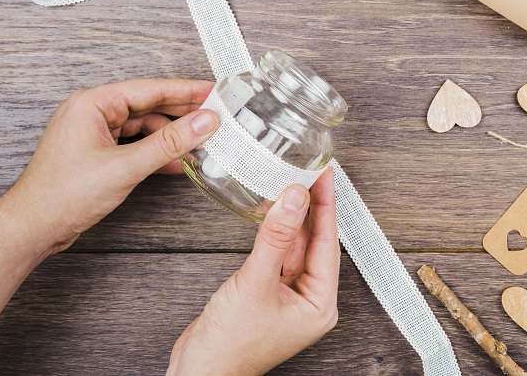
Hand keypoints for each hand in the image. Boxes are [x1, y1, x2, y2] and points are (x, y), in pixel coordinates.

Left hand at [7, 78, 219, 251]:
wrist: (34, 227)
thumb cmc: (63, 194)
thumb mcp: (126, 166)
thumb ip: (169, 143)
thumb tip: (203, 123)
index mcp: (92, 103)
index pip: (150, 89)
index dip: (186, 91)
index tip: (213, 92)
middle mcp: (93, 113)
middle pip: (149, 106)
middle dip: (182, 115)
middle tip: (215, 116)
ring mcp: (95, 133)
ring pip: (145, 127)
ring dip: (171, 137)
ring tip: (201, 142)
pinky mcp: (99, 153)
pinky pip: (136, 144)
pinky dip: (157, 152)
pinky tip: (178, 162)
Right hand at [167, 169, 340, 375]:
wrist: (199, 373)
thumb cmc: (229, 345)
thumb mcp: (255, 283)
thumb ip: (275, 238)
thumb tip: (295, 198)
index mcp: (320, 304)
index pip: (327, 244)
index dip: (327, 206)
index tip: (325, 175)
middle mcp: (310, 300)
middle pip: (315, 243)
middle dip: (312, 207)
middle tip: (310, 172)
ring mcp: (289, 297)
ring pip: (296, 247)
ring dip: (293, 218)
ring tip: (292, 182)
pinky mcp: (269, 294)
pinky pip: (278, 255)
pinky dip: (275, 233)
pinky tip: (272, 212)